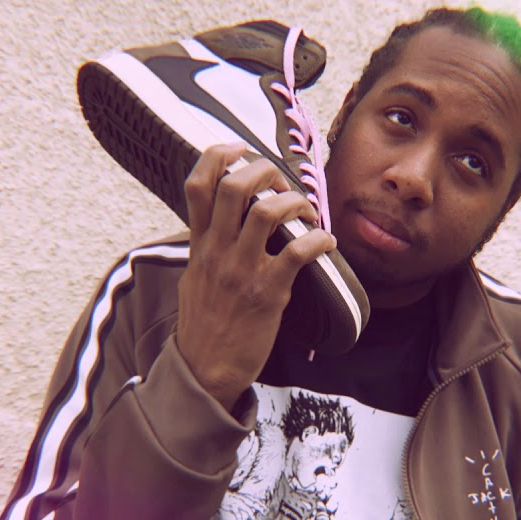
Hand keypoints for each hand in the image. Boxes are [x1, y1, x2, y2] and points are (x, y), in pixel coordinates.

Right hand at [176, 143, 336, 410]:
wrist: (205, 369)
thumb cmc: (204, 324)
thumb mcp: (193, 277)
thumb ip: (205, 245)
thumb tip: (217, 220)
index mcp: (199, 244)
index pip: (197, 185)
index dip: (218, 156)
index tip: (239, 149)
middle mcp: (217, 251)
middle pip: (234, 187)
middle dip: (263, 171)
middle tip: (281, 182)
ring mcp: (242, 271)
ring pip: (267, 213)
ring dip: (295, 201)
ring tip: (307, 210)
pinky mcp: (267, 293)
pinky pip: (297, 253)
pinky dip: (319, 240)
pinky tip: (327, 243)